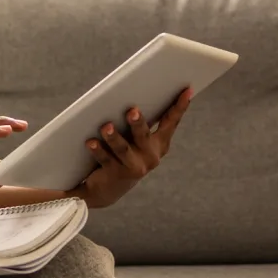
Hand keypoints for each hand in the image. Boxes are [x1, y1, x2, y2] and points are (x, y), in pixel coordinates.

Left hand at [76, 88, 192, 208]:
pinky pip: (106, 159)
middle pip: (143, 136)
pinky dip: (98, 150)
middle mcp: (151, 157)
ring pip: (123, 149)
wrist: (108, 188)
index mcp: (160, 144)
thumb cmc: (124, 153)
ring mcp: (134, 167)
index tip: (186, 90)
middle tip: (132, 111)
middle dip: (138, 123)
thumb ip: (140, 122)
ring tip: (106, 127)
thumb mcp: (136, 138)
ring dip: (114, 137)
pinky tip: (91, 142)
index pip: (171, 122)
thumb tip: (136, 95)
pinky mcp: (116, 174)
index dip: (179, 107)